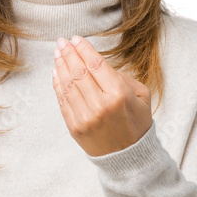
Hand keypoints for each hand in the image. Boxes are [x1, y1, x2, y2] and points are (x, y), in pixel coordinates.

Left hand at [52, 35, 152, 156]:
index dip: (83, 48)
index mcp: (118, 94)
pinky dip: (57, 84)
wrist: (129, 157)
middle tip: (62, 42)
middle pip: (78, 71)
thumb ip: (121, 77)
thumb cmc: (137, 123)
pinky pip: (62, 100)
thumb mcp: (141, 96)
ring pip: (67, 84)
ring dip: (60, 66)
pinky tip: (56, 73)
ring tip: (57, 53)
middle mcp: (100, 105)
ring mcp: (85, 117)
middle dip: (68, 53)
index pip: (95, 64)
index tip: (76, 38)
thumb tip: (96, 64)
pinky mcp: (74, 127)